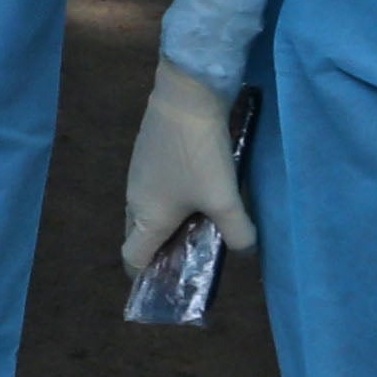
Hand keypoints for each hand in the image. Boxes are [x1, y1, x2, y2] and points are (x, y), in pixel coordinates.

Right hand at [119, 61, 255, 277]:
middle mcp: (134, 199)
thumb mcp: (224, 198)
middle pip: (139, 235)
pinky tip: (198, 188)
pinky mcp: (147, 152)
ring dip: (167, 222)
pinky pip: (154, 188)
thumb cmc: (199, 154)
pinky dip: (169, 199)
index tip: (164, 283)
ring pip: (147, 210)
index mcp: (147, 218)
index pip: (131, 258)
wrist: (186, 93)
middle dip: (159, 250)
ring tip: (200, 223)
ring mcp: (138, 173)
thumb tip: (245, 251)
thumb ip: (237, 232)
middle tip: (191, 254)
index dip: (144, 276)